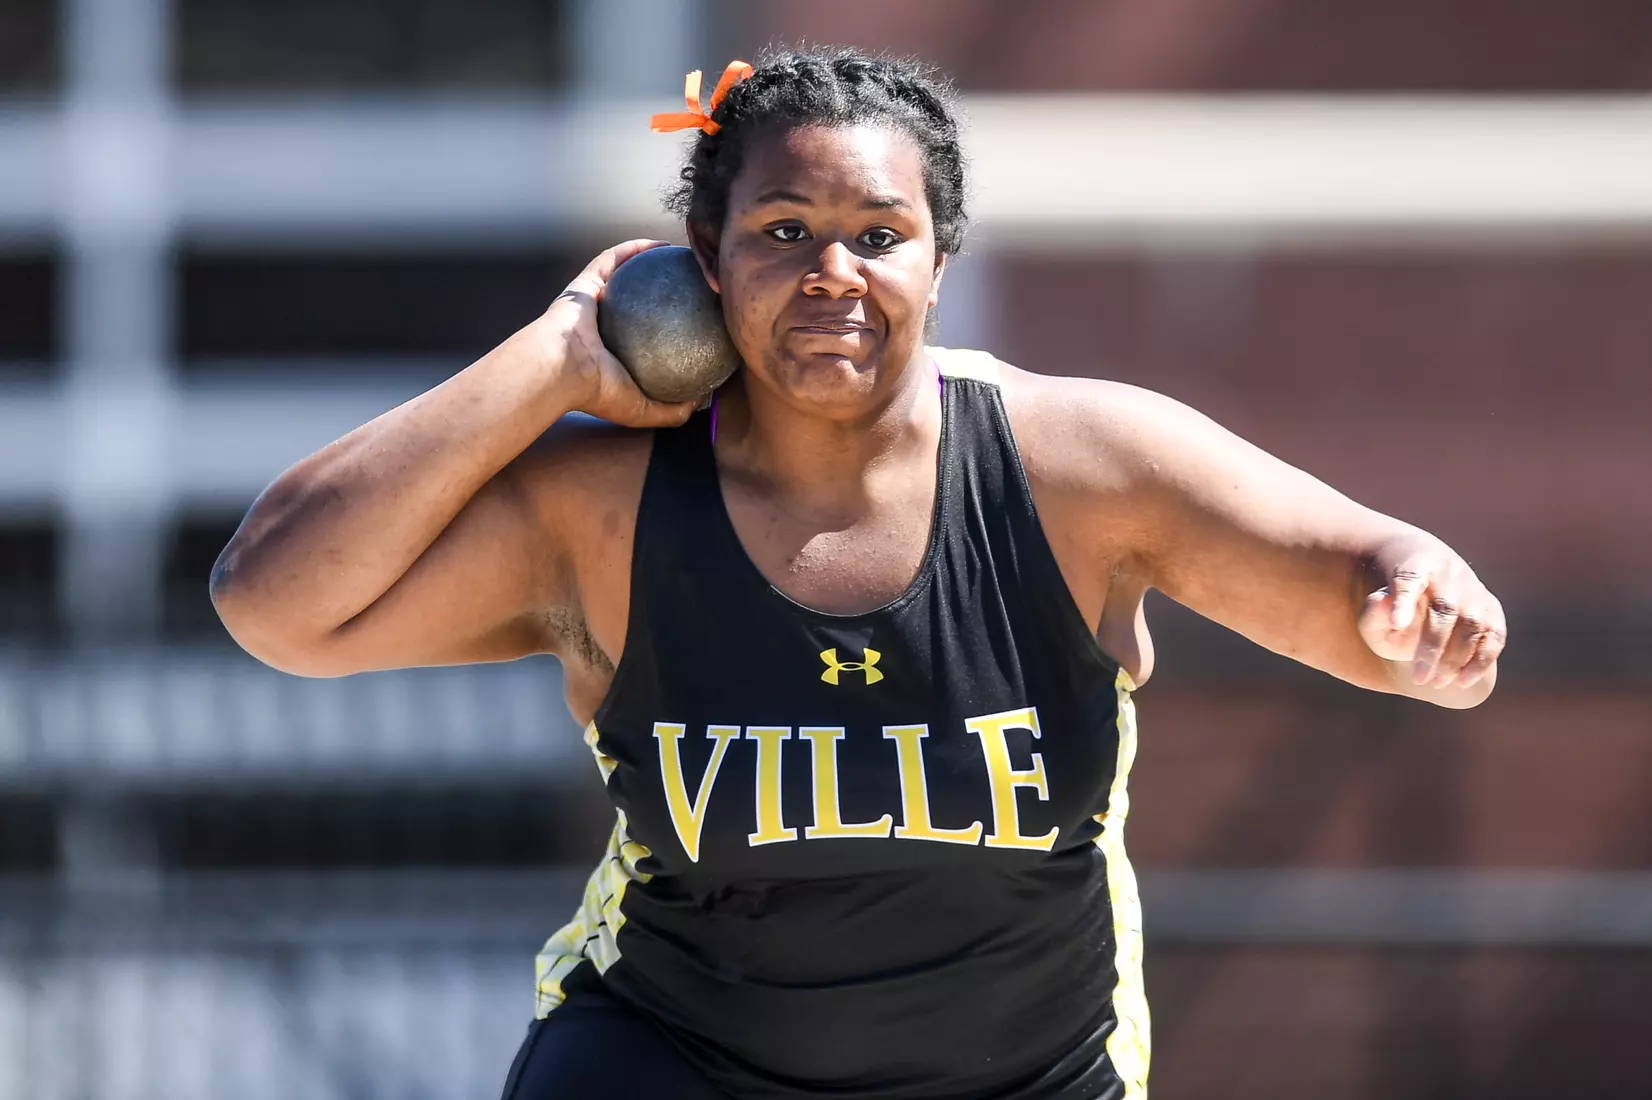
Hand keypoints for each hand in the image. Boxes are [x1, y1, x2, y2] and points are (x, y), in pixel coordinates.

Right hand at [535, 239, 698, 428]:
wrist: (559, 371)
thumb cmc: (597, 393)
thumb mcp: (643, 410)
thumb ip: (673, 410)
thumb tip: (702, 401)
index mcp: (614, 355)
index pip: (648, 340)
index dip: (673, 329)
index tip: (700, 320)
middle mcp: (604, 327)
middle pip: (639, 304)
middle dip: (664, 292)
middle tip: (694, 286)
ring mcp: (593, 303)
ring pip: (626, 276)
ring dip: (651, 264)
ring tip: (681, 258)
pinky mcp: (584, 283)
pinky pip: (613, 260)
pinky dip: (635, 250)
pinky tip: (663, 245)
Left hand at [1357, 539, 1506, 690]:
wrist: (1426, 603)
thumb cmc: (1394, 614)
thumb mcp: (1375, 617)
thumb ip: (1372, 614)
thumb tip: (1381, 604)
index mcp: (1416, 566)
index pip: (1408, 579)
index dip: (1402, 601)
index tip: (1394, 624)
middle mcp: (1449, 575)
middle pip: (1444, 609)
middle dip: (1432, 647)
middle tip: (1418, 677)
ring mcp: (1474, 593)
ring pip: (1472, 624)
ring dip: (1456, 657)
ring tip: (1435, 682)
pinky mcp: (1492, 614)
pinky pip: (1494, 637)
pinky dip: (1481, 661)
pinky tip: (1462, 681)